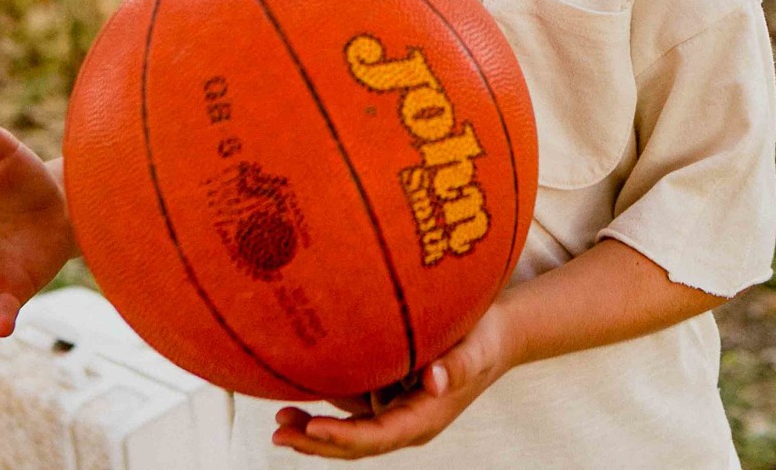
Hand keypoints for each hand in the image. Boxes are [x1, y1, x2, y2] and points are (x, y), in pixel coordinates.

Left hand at [271, 300, 517, 458]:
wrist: (497, 333)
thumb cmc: (486, 339)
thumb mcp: (476, 349)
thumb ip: (458, 365)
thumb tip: (434, 380)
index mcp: (423, 418)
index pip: (376, 436)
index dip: (342, 436)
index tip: (311, 427)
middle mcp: (405, 420)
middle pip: (355, 441)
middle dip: (316, 442)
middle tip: (279, 434)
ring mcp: (395, 408)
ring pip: (348, 426)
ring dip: (313, 428)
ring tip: (278, 419)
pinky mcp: (388, 392)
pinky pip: (352, 405)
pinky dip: (326, 404)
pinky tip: (299, 391)